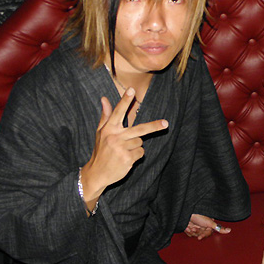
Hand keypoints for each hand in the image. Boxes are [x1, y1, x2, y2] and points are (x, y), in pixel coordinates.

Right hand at [80, 87, 167, 202]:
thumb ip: (105, 116)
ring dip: (136, 146)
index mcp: (108, 129)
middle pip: (139, 129)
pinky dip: (136, 155)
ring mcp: (121, 148)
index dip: (125, 101)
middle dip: (154, 126)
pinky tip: (126, 158)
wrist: (97, 173)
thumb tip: (104, 99)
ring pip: (140, 142)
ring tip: (124, 151)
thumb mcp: (100, 133)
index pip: (118, 112)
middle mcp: (115, 137)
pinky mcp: (127, 159)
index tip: (132, 90)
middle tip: (166, 123)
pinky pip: (141, 152)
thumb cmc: (101, 150)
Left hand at [184, 214, 230, 239]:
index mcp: (208, 225)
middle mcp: (202, 226)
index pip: (207, 234)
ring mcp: (196, 227)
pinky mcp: (190, 228)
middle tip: (194, 228)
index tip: (199, 237)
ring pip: (195, 235)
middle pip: (201, 235)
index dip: (203, 235)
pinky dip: (187, 231)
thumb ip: (219, 228)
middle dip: (197, 232)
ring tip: (190, 226)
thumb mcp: (209, 222)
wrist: (186, 213)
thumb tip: (230, 230)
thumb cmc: (198, 215)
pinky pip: (189, 234)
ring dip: (191, 231)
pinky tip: (187, 226)